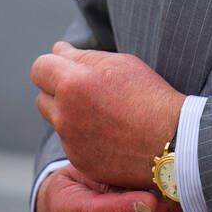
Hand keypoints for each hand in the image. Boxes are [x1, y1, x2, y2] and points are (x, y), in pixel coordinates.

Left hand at [31, 43, 185, 188]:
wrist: (172, 140)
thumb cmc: (149, 96)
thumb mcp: (121, 64)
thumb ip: (82, 57)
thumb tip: (56, 50)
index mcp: (72, 82)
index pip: (40, 68)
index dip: (53, 67)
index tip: (67, 70)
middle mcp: (65, 113)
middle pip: (42, 97)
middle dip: (58, 92)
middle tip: (87, 93)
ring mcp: (71, 140)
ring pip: (57, 122)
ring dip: (71, 116)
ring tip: (104, 115)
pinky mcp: (80, 160)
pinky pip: (73, 143)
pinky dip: (85, 138)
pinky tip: (111, 135)